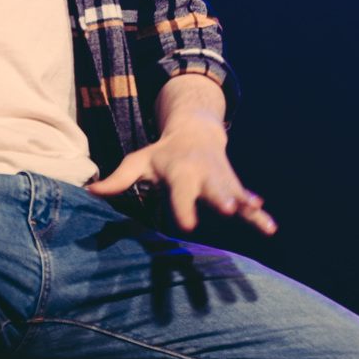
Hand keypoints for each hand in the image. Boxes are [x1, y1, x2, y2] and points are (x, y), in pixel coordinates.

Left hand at [86, 117, 277, 236]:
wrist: (196, 131)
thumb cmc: (162, 154)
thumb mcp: (139, 162)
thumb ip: (118, 179)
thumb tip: (89, 189)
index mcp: (180, 172)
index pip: (181, 193)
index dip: (184, 209)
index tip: (189, 227)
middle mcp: (204, 176)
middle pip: (212, 190)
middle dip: (221, 200)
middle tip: (228, 210)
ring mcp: (221, 181)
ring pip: (235, 195)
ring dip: (246, 206)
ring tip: (260, 217)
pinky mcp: (233, 186)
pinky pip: (247, 200)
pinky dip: (259, 214)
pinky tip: (270, 227)